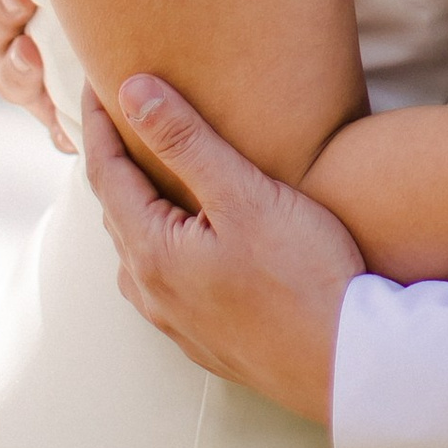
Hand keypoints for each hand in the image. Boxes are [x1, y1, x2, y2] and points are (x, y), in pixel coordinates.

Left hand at [82, 80, 364, 426]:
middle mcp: (152, 292)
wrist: (348, 366)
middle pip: (117, 212)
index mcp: (151, 252)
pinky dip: (162, 242)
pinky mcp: (205, 341)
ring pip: (138, 251)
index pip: (106, 173)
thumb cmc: (304, 276)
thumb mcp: (244, 195)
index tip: (99, 81)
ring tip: (152, 172)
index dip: (100, 123)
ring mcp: (176, 322)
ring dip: (136, 207)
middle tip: (121, 118)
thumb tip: (131, 91)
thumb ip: (185, 141)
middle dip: (115, 162)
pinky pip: (164, 281)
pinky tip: (188, 238)